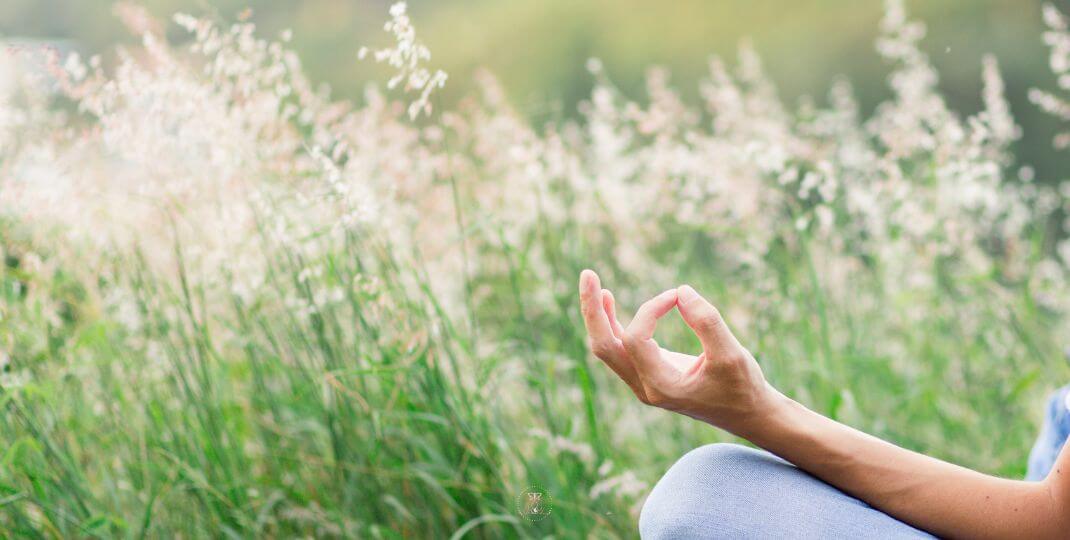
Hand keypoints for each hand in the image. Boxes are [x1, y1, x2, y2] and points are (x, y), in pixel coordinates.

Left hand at [578, 269, 777, 432]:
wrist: (748, 414)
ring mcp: (644, 382)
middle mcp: (645, 387)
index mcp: (661, 387)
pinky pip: (620, 348)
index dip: (651, 309)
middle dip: (593, 311)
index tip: (677, 296)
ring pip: (608, 347)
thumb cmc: (742, 386)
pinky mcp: (649, 374)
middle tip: (587, 274)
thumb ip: (707, 322)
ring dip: (599, 316)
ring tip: (592, 282)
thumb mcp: (732, 354)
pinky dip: (612, 324)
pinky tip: (608, 301)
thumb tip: (680, 291)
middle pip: (604, 347)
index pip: (636, 338)